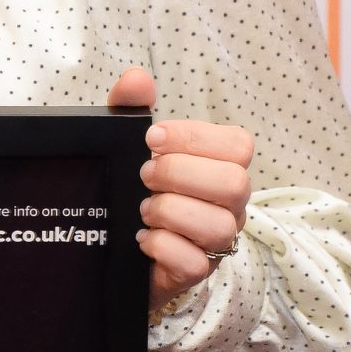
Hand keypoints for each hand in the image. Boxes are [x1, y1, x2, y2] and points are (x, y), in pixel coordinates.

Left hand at [107, 67, 253, 311]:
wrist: (111, 246)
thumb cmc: (132, 187)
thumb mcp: (126, 145)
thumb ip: (129, 109)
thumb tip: (136, 78)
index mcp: (220, 167)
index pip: (239, 144)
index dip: (195, 137)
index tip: (152, 138)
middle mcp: (229, 205)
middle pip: (235, 183)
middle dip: (181, 173)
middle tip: (144, 176)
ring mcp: (216, 241)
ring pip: (219, 225)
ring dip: (170, 211)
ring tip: (142, 209)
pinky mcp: (196, 273)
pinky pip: (194, 262)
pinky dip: (163, 246)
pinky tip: (142, 238)